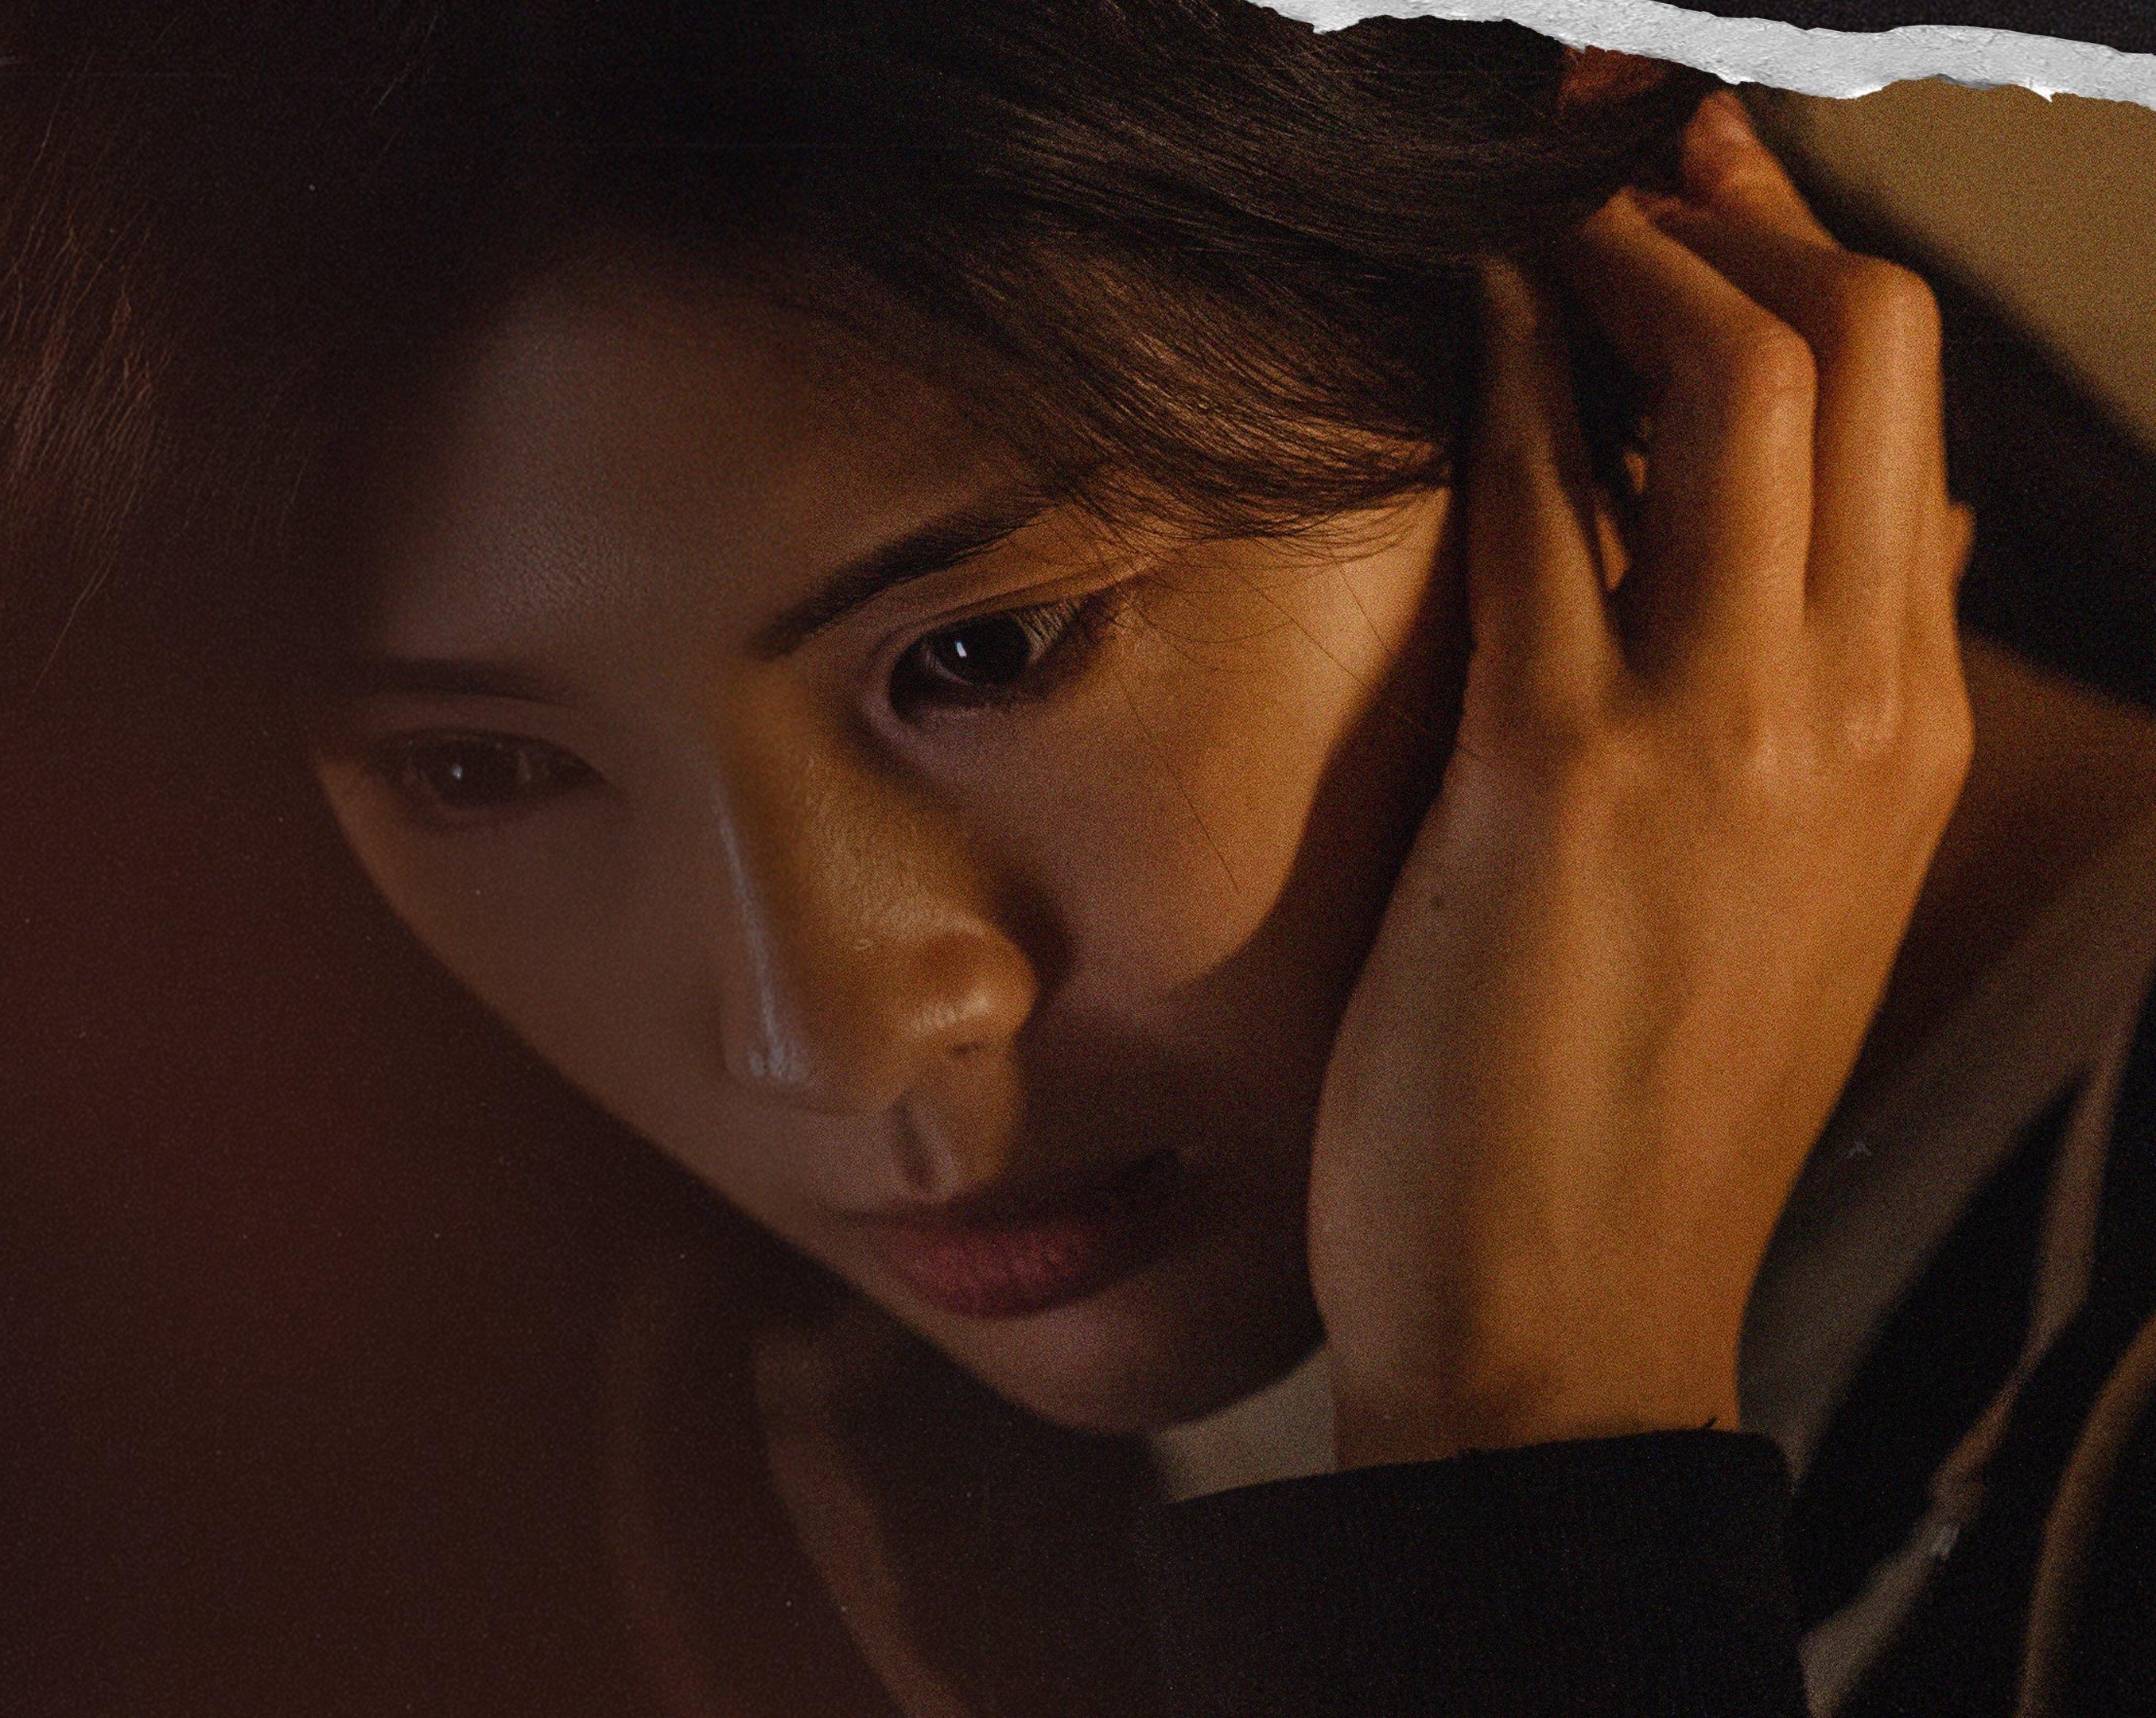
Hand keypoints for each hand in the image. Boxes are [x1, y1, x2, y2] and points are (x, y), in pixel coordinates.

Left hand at [1310, 93, 1976, 1466]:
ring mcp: (1731, 733)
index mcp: (1907, 735)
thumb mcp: (1773, 904)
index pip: (1906, 424)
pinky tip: (1456, 323)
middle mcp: (1857, 709)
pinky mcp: (1568, 771)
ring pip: (1744, 376)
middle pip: (1864, 346)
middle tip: (1613, 165)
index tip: (1692, 205)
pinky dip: (1507, 373)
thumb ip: (1808, 719)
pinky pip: (1549, 498)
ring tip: (1532, 217)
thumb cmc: (1626, 1120)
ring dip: (1624, 254)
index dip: (1798, 271)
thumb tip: (1815, 559)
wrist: (1569, 1333)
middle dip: (1734, 210)